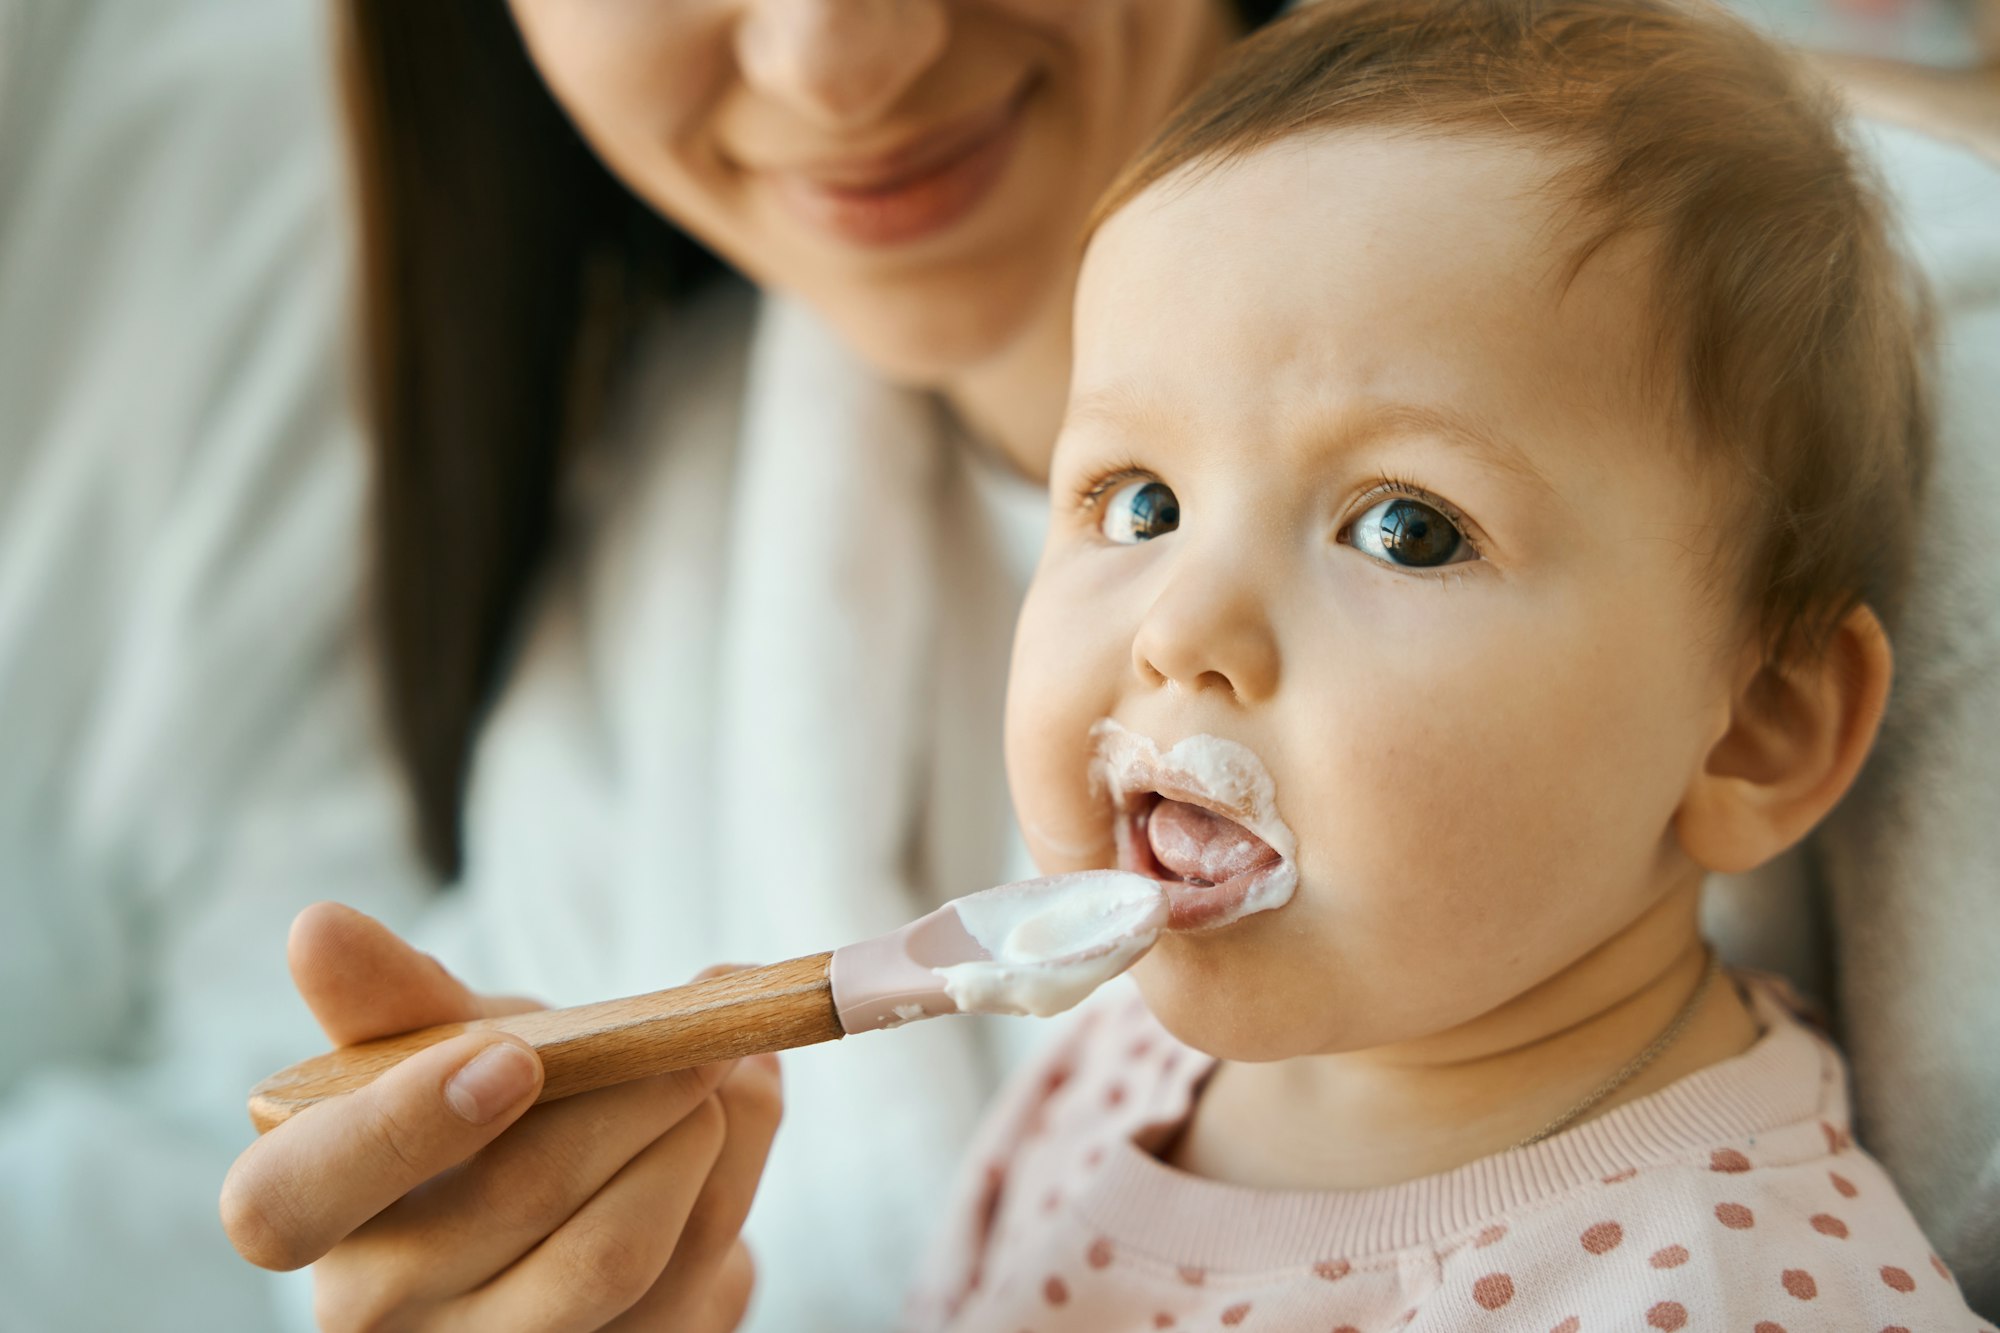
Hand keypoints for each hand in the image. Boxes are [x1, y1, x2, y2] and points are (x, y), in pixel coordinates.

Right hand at [220, 903, 780, 1331]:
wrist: (575, 1205)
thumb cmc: (486, 1112)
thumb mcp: (440, 1042)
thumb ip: (390, 993)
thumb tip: (317, 928)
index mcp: (303, 1207)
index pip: (286, 1203)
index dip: (400, 1127)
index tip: (514, 1057)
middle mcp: (376, 1313)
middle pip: (515, 1200)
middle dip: (633, 1096)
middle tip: (696, 1038)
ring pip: (616, 1253)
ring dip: (701, 1140)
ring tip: (723, 1070)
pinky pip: (692, 1287)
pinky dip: (734, 1185)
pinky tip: (733, 1134)